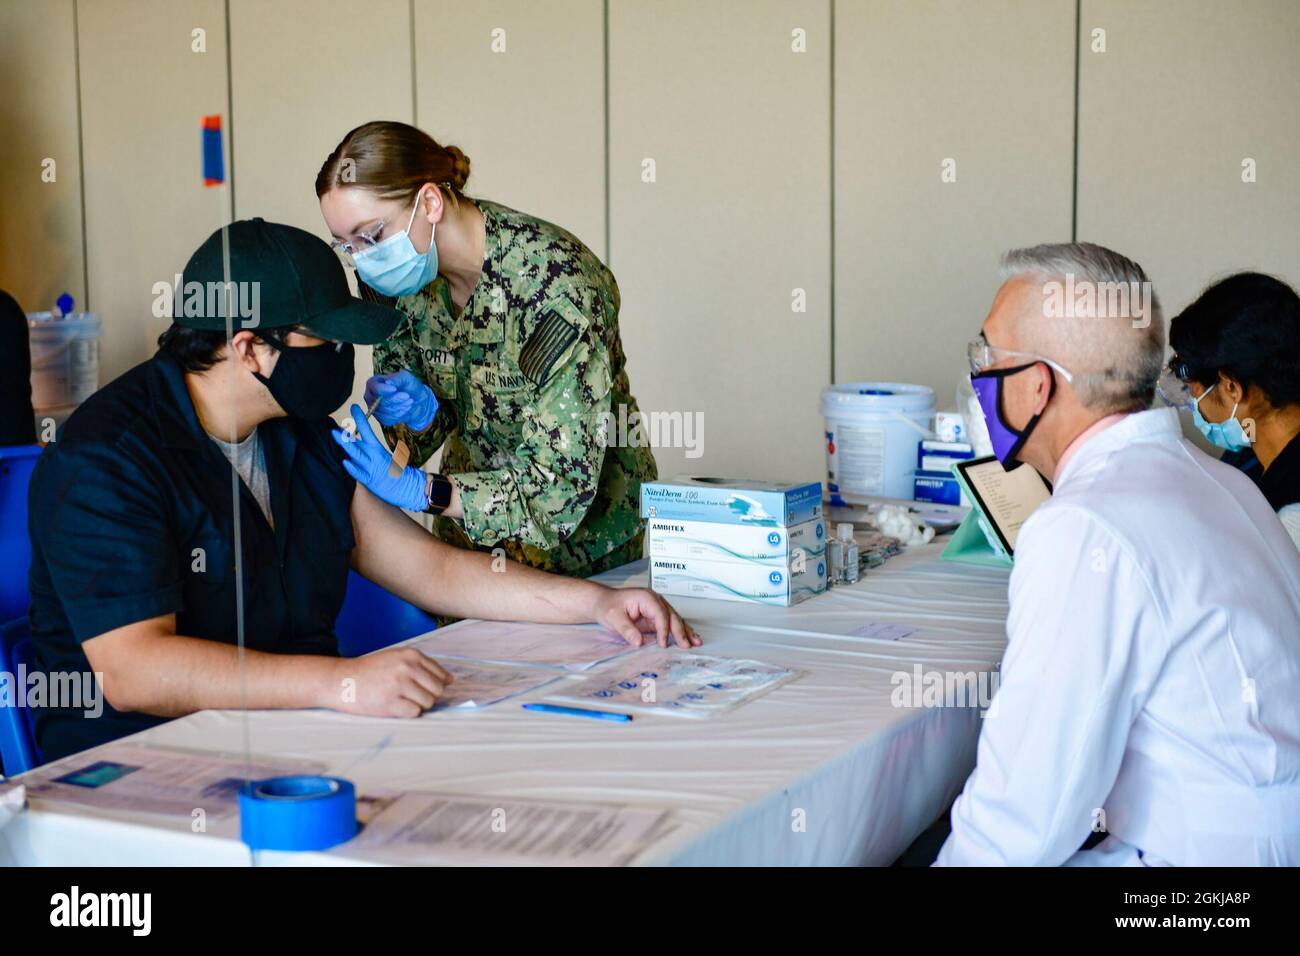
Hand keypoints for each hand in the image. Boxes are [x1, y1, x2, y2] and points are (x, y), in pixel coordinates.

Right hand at [324, 647, 453, 717]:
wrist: (342, 680)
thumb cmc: (370, 670)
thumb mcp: (396, 658)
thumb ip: (423, 666)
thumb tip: (450, 680)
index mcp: (411, 655)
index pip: (441, 675)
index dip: (436, 685)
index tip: (424, 688)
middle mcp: (407, 667)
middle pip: (438, 690)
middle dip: (428, 696)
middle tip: (409, 696)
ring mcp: (399, 685)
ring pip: (428, 703)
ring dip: (417, 705)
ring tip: (400, 699)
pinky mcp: (391, 702)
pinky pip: (414, 713)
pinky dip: (407, 713)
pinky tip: (394, 706)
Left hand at [332, 404, 427, 510]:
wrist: (405, 486)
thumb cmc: (391, 470)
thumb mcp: (380, 455)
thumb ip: (365, 448)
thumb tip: (350, 439)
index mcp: (376, 448)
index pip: (366, 430)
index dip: (360, 418)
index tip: (353, 407)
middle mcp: (373, 455)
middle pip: (358, 442)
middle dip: (347, 433)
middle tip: (337, 425)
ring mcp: (371, 467)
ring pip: (357, 454)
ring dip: (346, 445)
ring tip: (336, 435)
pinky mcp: (369, 480)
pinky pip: (360, 473)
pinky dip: (353, 468)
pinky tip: (346, 462)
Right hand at [365, 369, 438, 430]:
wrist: (417, 400)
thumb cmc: (409, 386)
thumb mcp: (405, 378)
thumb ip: (396, 378)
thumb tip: (387, 382)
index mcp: (373, 383)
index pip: (375, 389)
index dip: (384, 390)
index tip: (395, 389)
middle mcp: (370, 396)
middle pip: (380, 402)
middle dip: (396, 400)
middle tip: (408, 396)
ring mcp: (374, 408)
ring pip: (385, 412)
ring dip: (400, 407)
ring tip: (409, 401)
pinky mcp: (380, 418)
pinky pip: (388, 419)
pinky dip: (399, 414)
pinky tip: (404, 408)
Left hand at [592, 587, 700, 648]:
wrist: (603, 602)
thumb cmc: (607, 606)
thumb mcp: (612, 617)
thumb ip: (626, 629)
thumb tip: (638, 642)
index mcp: (646, 598)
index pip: (660, 614)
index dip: (663, 629)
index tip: (663, 644)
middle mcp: (655, 601)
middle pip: (672, 616)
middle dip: (680, 631)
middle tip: (688, 645)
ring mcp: (658, 608)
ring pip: (675, 620)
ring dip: (685, 632)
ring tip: (696, 643)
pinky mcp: (656, 617)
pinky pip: (670, 624)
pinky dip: (680, 632)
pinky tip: (690, 639)